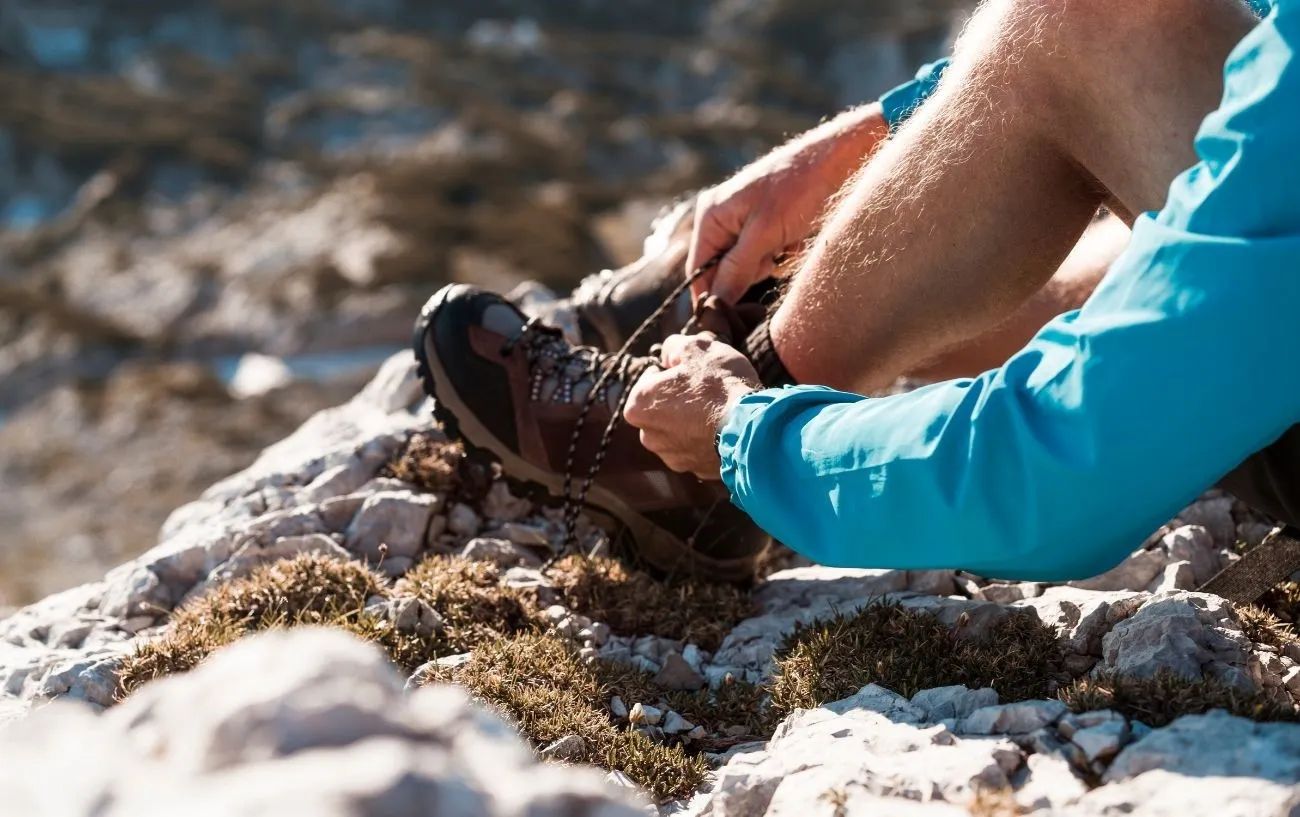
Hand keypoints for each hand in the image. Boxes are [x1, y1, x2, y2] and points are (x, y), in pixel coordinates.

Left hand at [624, 333, 758, 479]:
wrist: (751, 427)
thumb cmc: (720, 384)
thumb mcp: (696, 348)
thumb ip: (674, 346)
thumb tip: (669, 354)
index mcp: (638, 405)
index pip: (649, 378)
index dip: (672, 370)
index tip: (692, 369)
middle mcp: (648, 436)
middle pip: (662, 409)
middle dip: (679, 399)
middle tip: (706, 388)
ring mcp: (672, 457)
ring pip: (679, 431)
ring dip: (692, 421)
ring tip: (719, 409)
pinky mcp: (696, 470)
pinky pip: (698, 449)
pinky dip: (707, 439)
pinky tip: (725, 427)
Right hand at [688, 103, 889, 302]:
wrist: (843, 158)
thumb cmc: (800, 188)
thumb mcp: (765, 234)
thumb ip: (737, 269)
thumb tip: (715, 303)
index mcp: (712, 215)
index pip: (699, 270)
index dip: (711, 296)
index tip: (727, 321)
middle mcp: (724, 218)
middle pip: (724, 271)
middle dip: (751, 272)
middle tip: (775, 256)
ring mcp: (747, 221)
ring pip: (750, 266)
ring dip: (772, 263)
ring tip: (790, 241)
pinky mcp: (770, 225)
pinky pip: (769, 255)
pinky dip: (785, 253)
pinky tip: (799, 237)